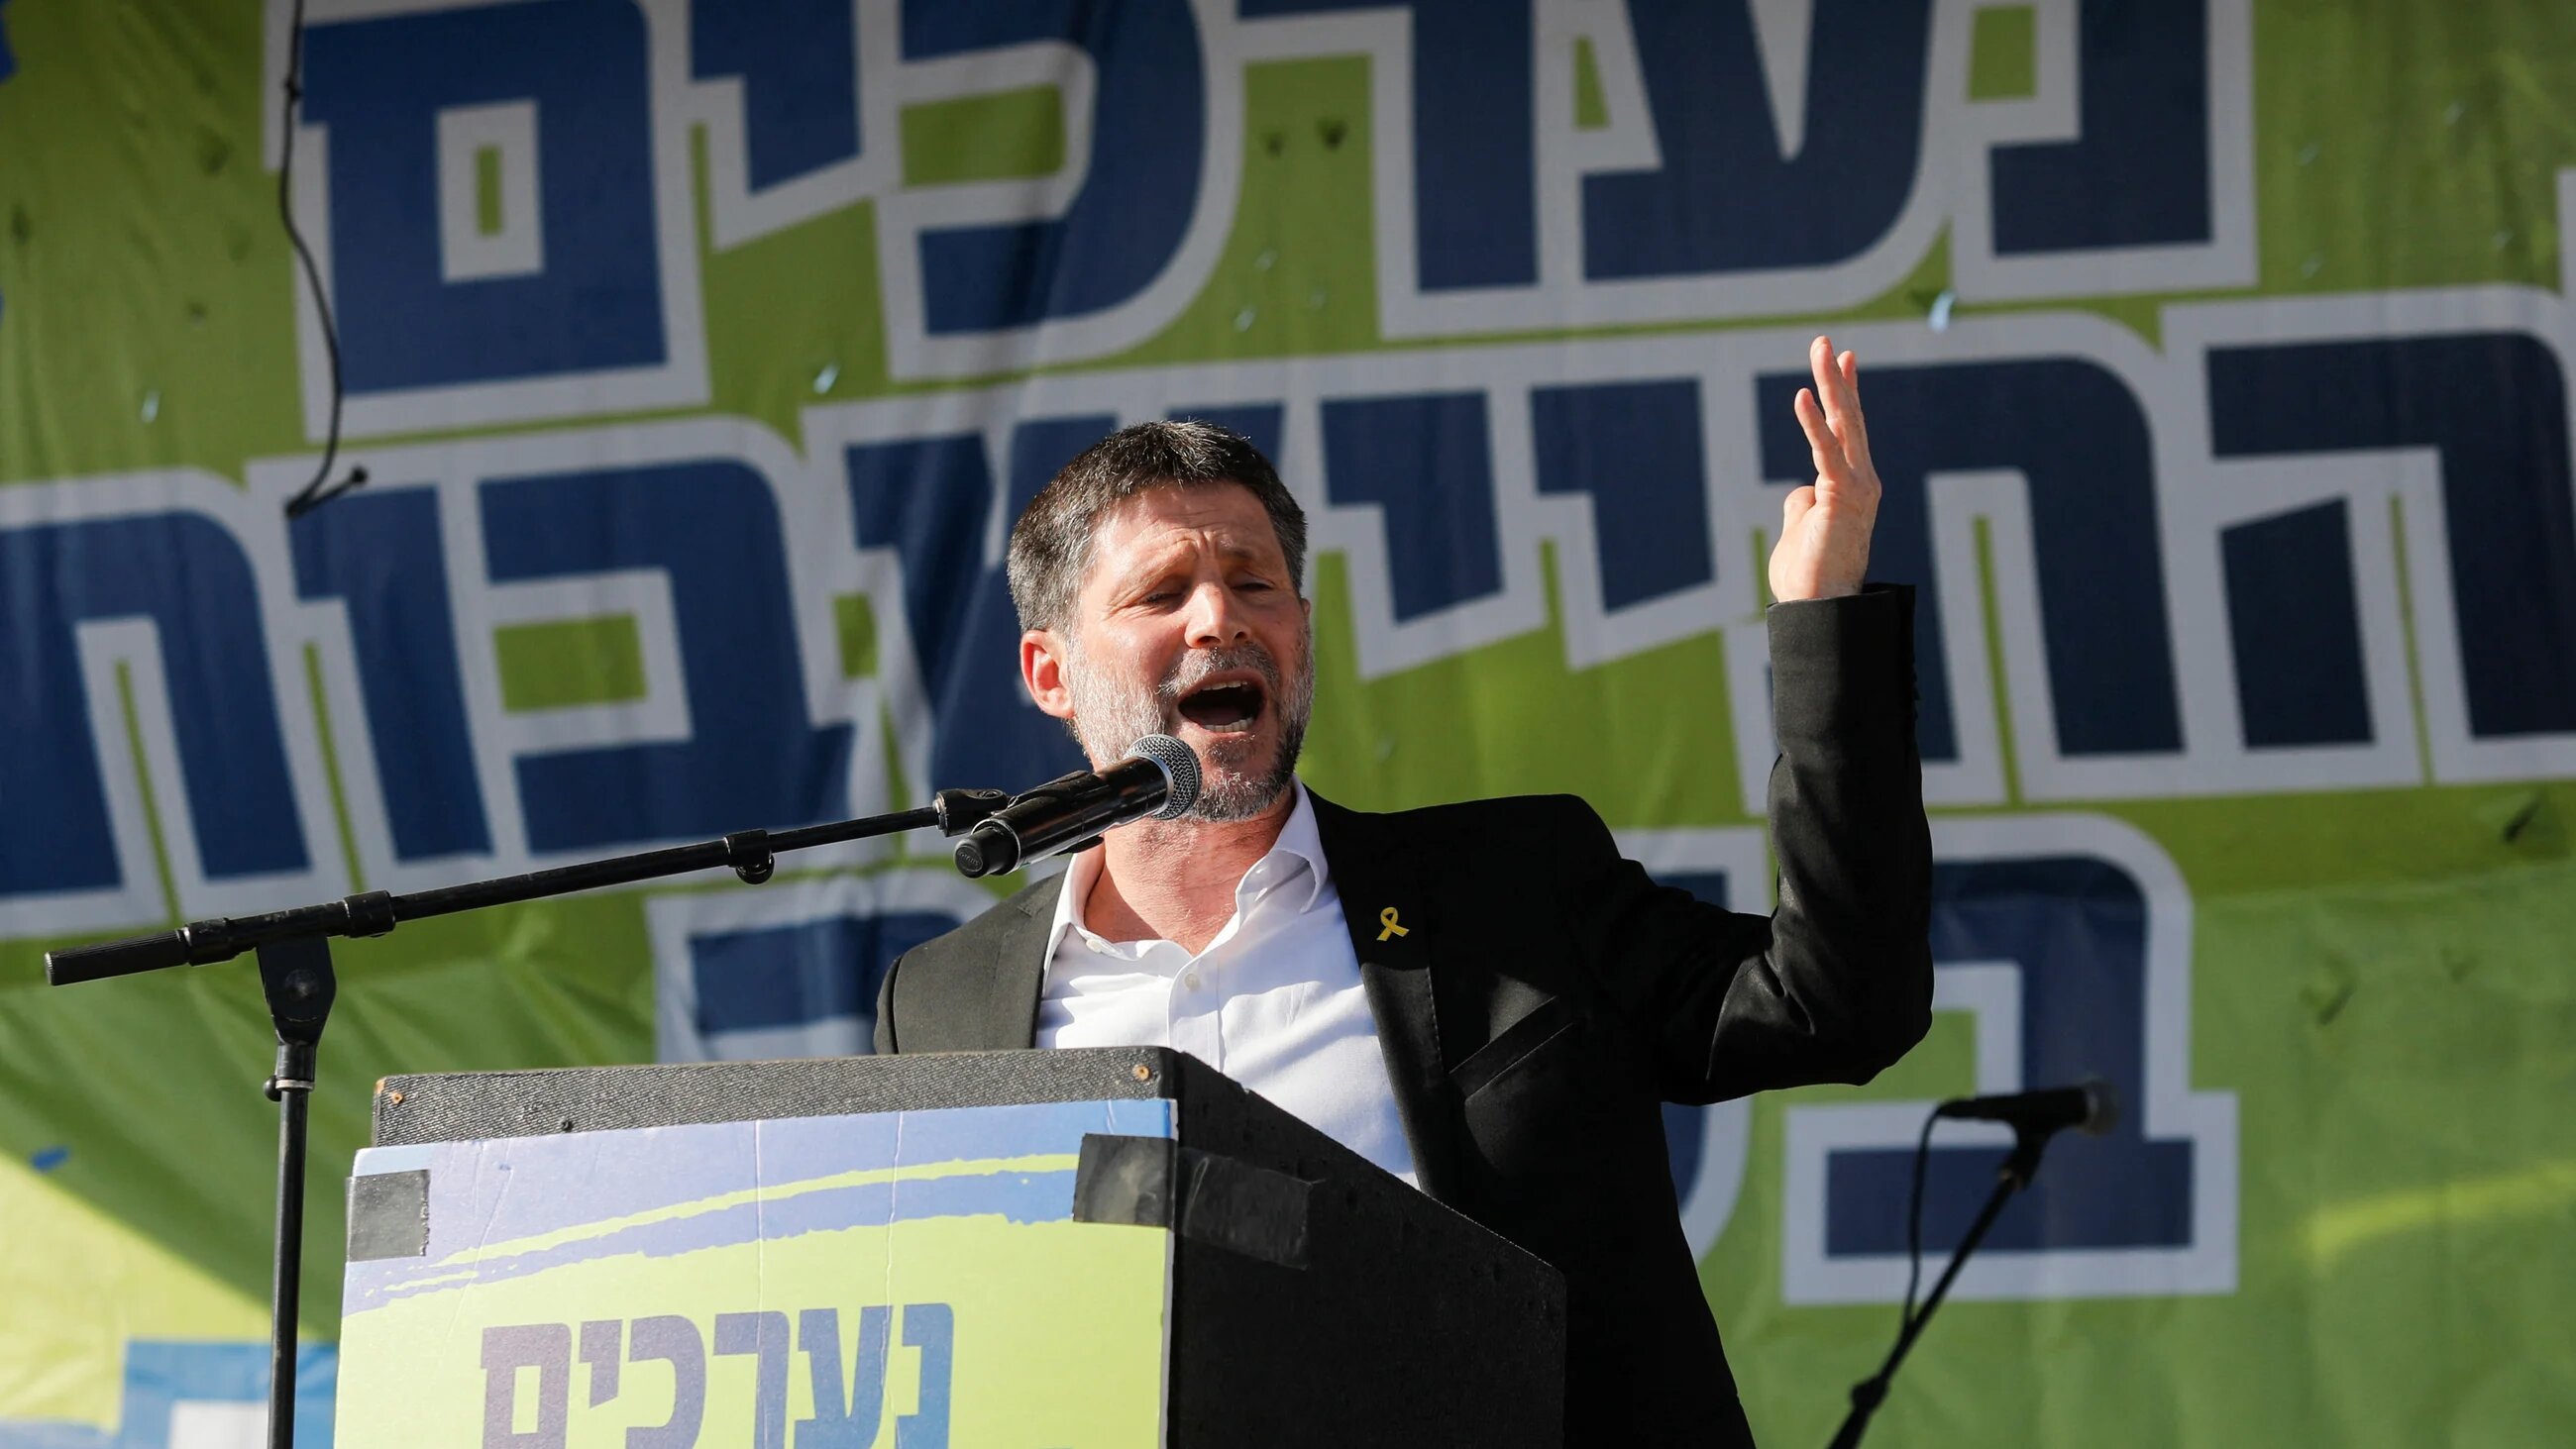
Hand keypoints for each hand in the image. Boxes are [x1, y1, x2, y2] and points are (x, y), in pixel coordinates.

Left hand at [1768, 335, 1881, 602]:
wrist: (1821, 609)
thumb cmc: (1811, 577)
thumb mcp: (1804, 530)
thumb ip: (1805, 504)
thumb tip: (1801, 490)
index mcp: (1853, 486)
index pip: (1850, 429)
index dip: (1846, 392)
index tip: (1844, 358)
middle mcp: (1862, 481)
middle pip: (1850, 418)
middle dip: (1838, 376)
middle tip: (1825, 341)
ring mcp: (1856, 488)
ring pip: (1844, 425)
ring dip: (1831, 384)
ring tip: (1821, 349)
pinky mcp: (1841, 497)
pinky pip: (1825, 451)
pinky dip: (1813, 423)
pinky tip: (1802, 395)